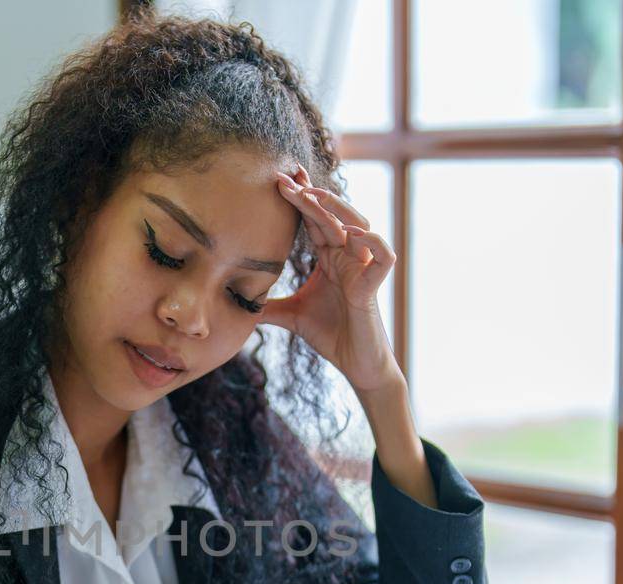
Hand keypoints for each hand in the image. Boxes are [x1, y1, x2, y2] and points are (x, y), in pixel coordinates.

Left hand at [261, 167, 402, 395]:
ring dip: (337, 209)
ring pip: (359, 226)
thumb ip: (268, 307)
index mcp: (329, 257)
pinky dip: (372, 243)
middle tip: (285, 180)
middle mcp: (348, 256)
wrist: (356, 364)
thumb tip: (238, 304)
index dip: (301, 198)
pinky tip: (351, 234)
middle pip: (332, 216)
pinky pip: (384, 257)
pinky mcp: (373, 287)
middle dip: (310, 195)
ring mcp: (362, 269)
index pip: (315, 219)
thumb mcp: (291, 316)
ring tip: (313, 196)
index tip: (279, 180)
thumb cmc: (331, 335)